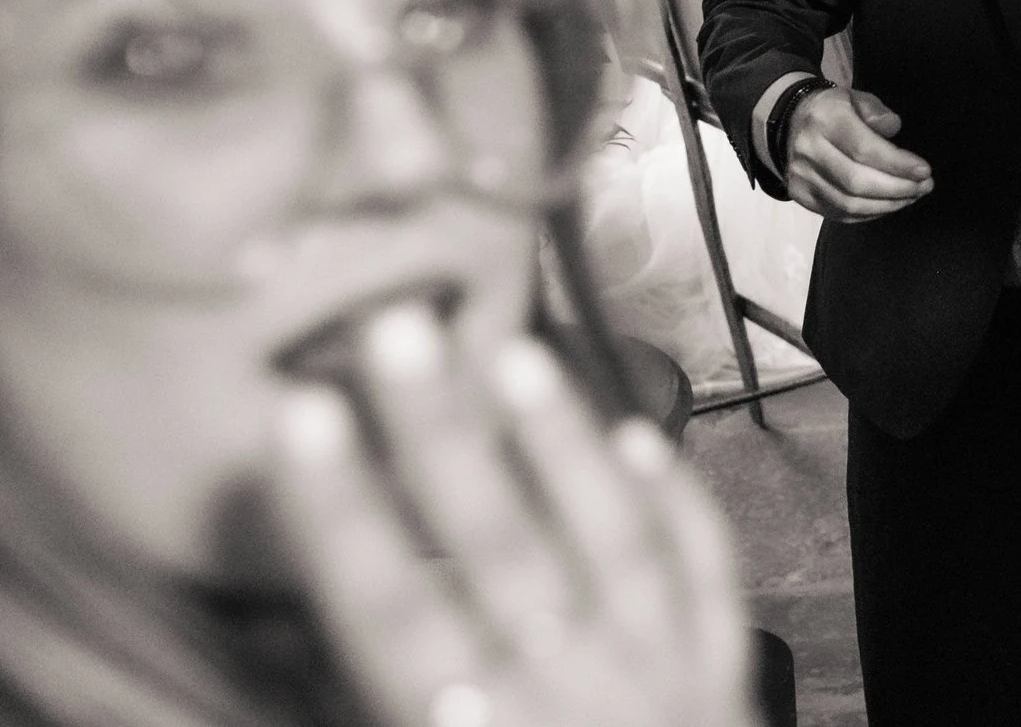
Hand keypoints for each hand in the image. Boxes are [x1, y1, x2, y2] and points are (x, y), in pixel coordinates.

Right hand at [272, 305, 752, 726]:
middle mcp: (571, 705)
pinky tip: (644, 443)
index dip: (340, 512)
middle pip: (495, 550)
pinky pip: (703, 584)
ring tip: (513, 355)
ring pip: (607, 543)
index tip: (299, 416)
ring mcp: (658, 687)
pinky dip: (674, 509)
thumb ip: (368, 710)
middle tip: (397, 331)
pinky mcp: (721, 687)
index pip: (385, 614)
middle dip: (440, 435)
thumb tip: (309, 641)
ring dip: (559, 444)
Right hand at [784, 85, 931, 220]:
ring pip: (849, 204)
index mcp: (825, 120)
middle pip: (857, 181)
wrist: (789, 122)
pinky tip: (890, 204)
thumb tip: (893, 128)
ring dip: (888, 205)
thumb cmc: (833, 111)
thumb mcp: (856, 98)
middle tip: (924, 186)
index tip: (924, 171)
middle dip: (898, 189)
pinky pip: (840, 214)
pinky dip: (870, 213)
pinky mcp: (801, 196)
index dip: (897, 164)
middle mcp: (809, 150)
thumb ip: (876, 112)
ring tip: (912, 196)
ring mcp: (802, 177)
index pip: (863, 149)